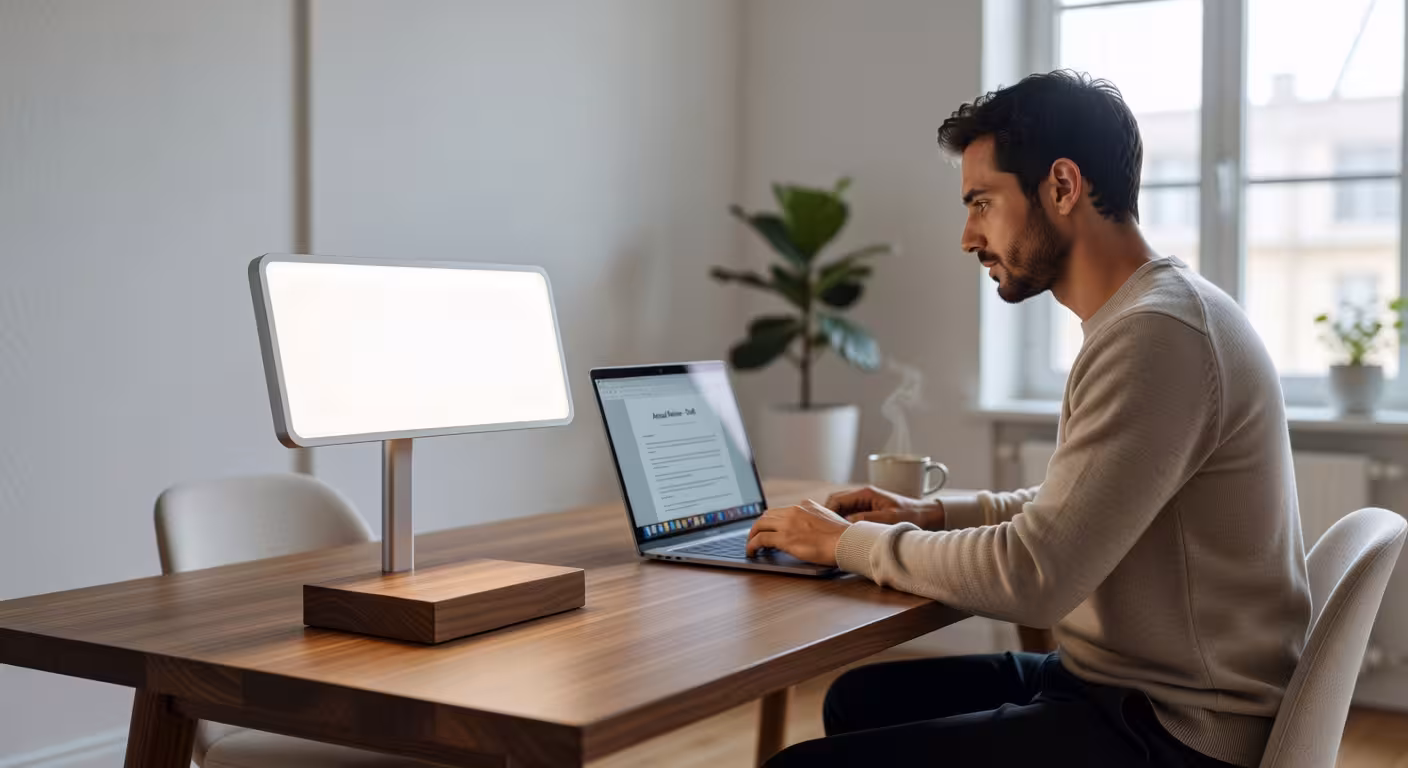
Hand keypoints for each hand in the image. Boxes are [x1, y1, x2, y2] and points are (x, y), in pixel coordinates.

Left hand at [746, 499, 850, 565]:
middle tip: (755, 536)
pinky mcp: (785, 538)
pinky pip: (760, 539)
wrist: (848, 541)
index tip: (768, 527)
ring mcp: (788, 524)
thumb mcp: (828, 519)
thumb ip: (815, 520)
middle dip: (758, 526)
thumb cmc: (843, 536)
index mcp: (805, 506)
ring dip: (752, 535)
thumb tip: (810, 529)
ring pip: (760, 525)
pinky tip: (751, 551)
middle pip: (767, 515)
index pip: (781, 510)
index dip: (771, 520)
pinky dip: (752, 545)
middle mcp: (794, 511)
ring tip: (750, 545)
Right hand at [824, 485, 943, 528]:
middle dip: (829, 517)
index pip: (836, 499)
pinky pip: (851, 516)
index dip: (826, 513)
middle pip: (836, 503)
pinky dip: (845, 524)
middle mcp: (863, 496)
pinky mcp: (869, 511)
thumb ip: (866, 520)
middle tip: (826, 534)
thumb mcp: (888, 518)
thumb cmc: (911, 515)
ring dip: (837, 522)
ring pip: (842, 510)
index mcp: (865, 493)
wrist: (927, 515)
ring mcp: (865, 503)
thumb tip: (845, 525)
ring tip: (834, 536)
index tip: (824, 528)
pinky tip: (846, 536)